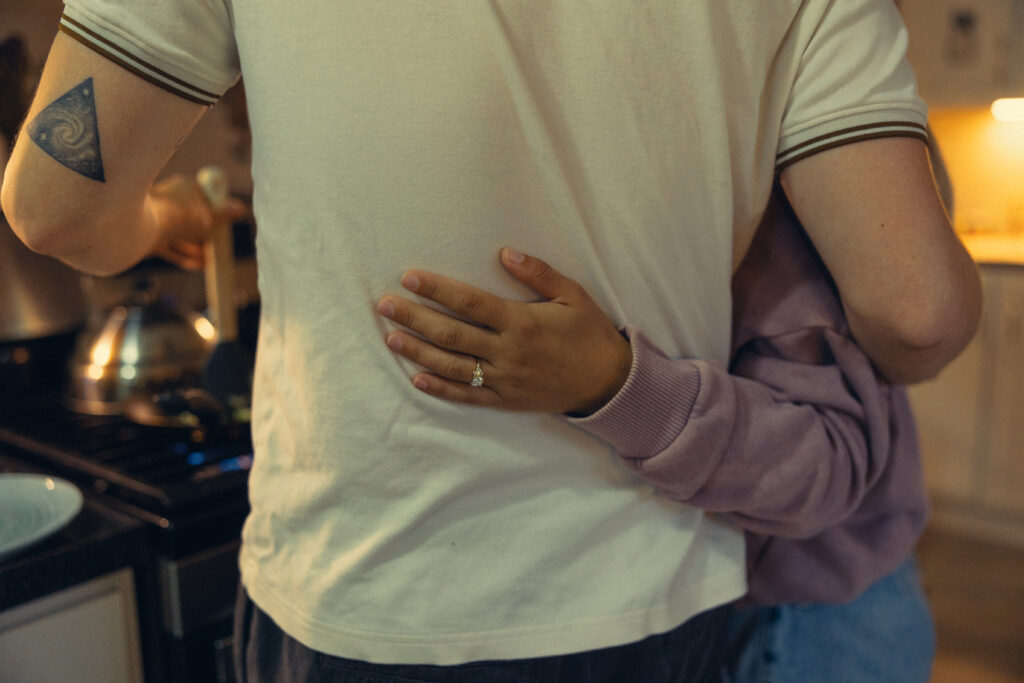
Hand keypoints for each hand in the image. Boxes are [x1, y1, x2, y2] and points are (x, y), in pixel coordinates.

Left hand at [146, 174, 246, 269]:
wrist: (140, 227)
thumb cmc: (178, 216)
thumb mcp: (208, 215)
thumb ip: (224, 213)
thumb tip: (240, 208)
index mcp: (184, 187)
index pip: (205, 195)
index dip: (217, 208)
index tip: (227, 219)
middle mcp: (170, 200)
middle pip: (193, 217)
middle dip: (207, 232)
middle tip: (219, 243)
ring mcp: (157, 218)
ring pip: (181, 234)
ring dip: (196, 247)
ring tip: (210, 259)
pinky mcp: (148, 235)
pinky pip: (170, 246)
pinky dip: (184, 255)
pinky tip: (197, 264)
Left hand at [377, 248, 632, 414]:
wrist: (610, 383)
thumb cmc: (590, 334)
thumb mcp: (572, 295)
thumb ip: (538, 273)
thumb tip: (505, 251)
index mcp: (521, 322)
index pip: (469, 302)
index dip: (437, 289)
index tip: (409, 278)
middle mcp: (508, 351)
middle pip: (451, 334)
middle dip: (415, 318)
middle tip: (384, 305)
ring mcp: (505, 379)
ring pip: (452, 366)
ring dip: (418, 352)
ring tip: (391, 338)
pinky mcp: (507, 401)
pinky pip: (468, 396)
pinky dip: (441, 388)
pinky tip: (417, 378)